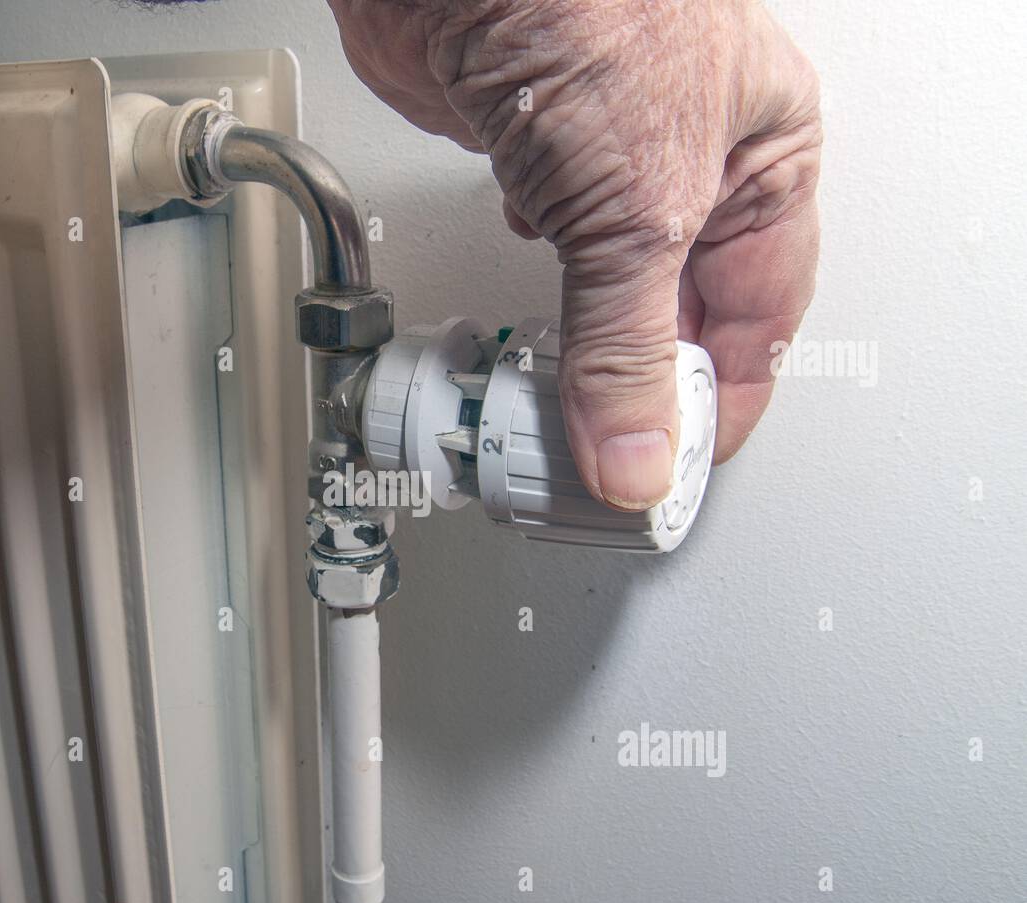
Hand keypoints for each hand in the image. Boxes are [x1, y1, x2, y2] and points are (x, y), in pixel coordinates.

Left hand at [327, 0, 821, 508]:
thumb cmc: (590, 10)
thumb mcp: (635, 211)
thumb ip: (627, 348)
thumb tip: (637, 454)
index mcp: (764, 160)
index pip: (761, 318)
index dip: (725, 403)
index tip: (684, 470)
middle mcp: (689, 164)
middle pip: (683, 313)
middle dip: (650, 391)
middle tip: (617, 462)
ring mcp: (606, 161)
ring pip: (610, 291)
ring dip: (587, 354)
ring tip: (566, 419)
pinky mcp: (530, 158)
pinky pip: (543, 261)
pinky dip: (533, 305)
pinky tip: (525, 332)